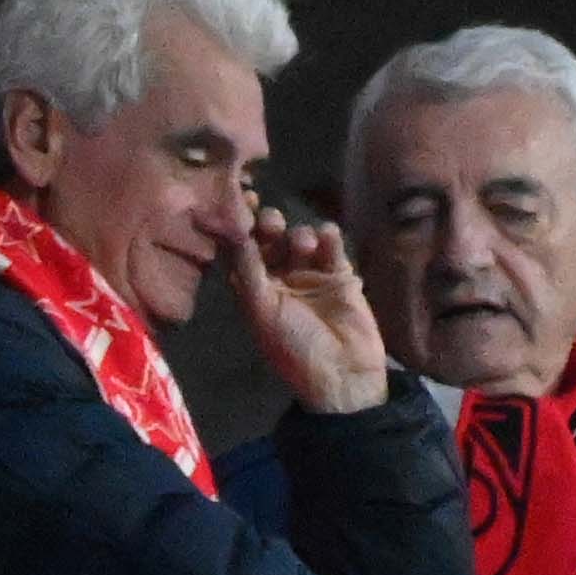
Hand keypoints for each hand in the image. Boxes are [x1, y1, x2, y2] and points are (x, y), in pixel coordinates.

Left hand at [232, 206, 394, 417]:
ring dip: (299, 235)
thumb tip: (233, 232)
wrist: (343, 374)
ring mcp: (311, 275)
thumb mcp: (262, 310)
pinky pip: (332, 248)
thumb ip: (248, 270)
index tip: (240, 201)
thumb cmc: (293, 346)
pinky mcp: (341, 276)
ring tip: (303, 243)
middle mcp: (279, 279)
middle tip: (271, 220)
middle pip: (271, 240)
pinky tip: (327, 236)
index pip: (241, 250)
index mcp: (253, 289)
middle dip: (269, 226)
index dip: (238, 226)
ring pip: (301, 240)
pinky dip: (329, 238)